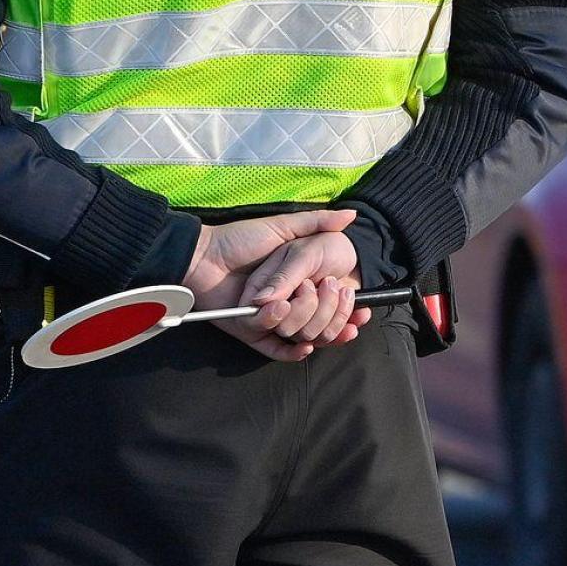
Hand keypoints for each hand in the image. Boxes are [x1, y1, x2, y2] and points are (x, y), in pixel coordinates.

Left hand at [179, 210, 367, 361]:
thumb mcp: (284, 228)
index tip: (363, 313)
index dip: (347, 311)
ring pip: (297, 335)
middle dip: (329, 315)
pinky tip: (302, 346)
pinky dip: (289, 350)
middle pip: (316, 323)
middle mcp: (284, 303)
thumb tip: (351, 215)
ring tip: (302, 301)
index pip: (327, 304)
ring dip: (306, 322)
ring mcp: (266, 320)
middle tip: (333, 294)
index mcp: (294, 283)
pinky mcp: (249, 333)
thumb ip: (316, 222)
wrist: (203, 255)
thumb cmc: (241, 239)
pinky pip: (273, 349)